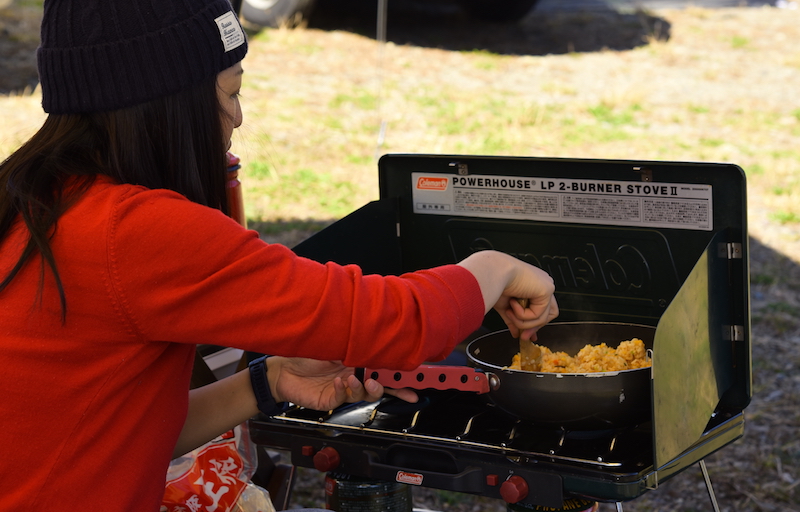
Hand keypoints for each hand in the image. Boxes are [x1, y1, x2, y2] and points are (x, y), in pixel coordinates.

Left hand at [267, 357, 418, 410]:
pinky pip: (344, 398)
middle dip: (393, 388)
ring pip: (365, 394)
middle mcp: (355, 375)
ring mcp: (344, 389)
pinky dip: (343, 391)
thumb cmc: (307, 351)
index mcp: (360, 361)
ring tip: (354, 379)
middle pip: (382, 385)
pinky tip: (337, 383)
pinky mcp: (331, 400)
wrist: (282, 367)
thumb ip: (355, 344)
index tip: (418, 380)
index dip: (402, 375)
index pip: (386, 369)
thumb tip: (375, 337)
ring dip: (364, 388)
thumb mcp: (334, 342)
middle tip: (394, 387)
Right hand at [458, 250, 558, 340]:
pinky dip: (522, 315)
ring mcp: (546, 286)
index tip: (525, 334)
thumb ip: (514, 319)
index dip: (534, 324)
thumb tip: (517, 333)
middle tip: (523, 336)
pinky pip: (538, 315)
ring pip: (542, 318)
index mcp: (534, 285)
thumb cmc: (495, 282)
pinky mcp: (547, 290)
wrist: (492, 271)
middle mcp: (542, 284)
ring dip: (523, 321)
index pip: (542, 309)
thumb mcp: (505, 305)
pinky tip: (513, 304)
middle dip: (534, 328)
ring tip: (510, 313)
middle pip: (548, 314)